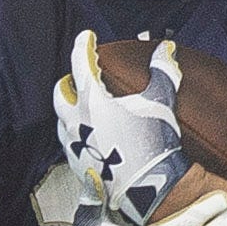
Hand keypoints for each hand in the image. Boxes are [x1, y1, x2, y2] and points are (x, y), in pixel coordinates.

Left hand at [56, 32, 190, 225]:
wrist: (150, 187)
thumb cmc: (153, 143)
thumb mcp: (161, 101)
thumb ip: (162, 71)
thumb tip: (166, 49)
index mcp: (91, 100)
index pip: (81, 62)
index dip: (84, 46)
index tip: (87, 38)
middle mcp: (76, 120)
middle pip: (61, 92)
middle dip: (69, 81)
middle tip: (79, 77)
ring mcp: (74, 145)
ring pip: (61, 120)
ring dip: (69, 109)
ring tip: (81, 107)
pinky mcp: (78, 166)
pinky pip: (70, 145)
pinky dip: (75, 135)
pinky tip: (88, 137)